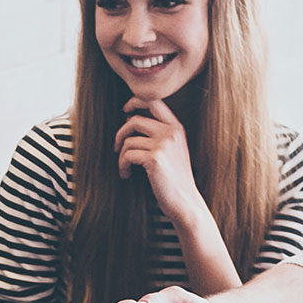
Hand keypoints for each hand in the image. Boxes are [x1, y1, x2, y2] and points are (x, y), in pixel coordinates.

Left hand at [115, 98, 202, 218]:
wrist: (185, 201)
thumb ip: (158, 133)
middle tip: (116, 147)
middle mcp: (171, 132)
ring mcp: (163, 144)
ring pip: (128, 141)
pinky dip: (122, 165)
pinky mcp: (154, 159)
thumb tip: (130, 119)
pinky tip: (126, 174)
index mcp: (176, 127)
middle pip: (135, 120)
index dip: (135, 101)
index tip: (125, 110)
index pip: (154, 101)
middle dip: (120, 133)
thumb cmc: (175, 178)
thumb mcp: (173, 150)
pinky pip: (127, 155)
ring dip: (121, 156)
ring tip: (125, 168)